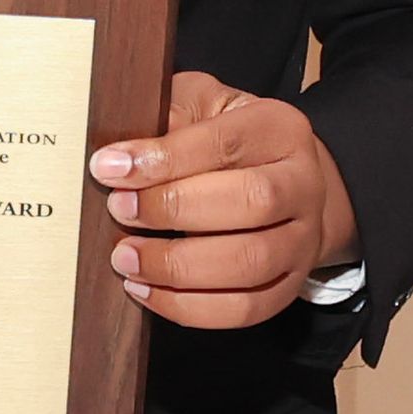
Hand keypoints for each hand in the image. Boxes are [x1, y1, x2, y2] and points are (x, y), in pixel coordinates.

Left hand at [88, 72, 357, 328]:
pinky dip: (190, 307)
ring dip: (178, 266)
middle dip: (174, 210)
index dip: (165, 159)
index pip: (225, 142)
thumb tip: (119, 153)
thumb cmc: (226, 138)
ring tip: (126, 258)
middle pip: (251, 202)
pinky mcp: (290, 285)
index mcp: (279, 129)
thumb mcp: (202, 104)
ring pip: (251, 263)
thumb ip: (169, 116)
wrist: (283, 178)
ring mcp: (303, 240)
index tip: (110, 168)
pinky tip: (146, 290)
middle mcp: (302, 185)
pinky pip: (246, 309)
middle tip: (119, 211)